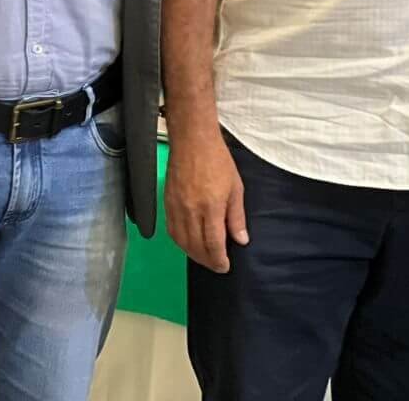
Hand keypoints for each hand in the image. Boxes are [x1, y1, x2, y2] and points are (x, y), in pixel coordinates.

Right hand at [165, 129, 248, 272]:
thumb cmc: (218, 160)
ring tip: (204, 258)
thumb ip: (237, 217)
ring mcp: (176, 207)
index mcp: (211, 207)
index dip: (219, 260)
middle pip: (196, 247)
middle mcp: (191, 211)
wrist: (193, 140)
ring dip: (192, 254)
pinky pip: (171, 230)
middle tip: (216, 265)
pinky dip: (180, 242)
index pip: (213, 244)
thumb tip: (241, 240)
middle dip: (207, 261)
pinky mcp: (167, 202)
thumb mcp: (236, 188)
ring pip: (181, 241)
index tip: (225, 266)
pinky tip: (188, 243)